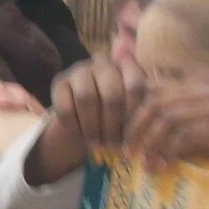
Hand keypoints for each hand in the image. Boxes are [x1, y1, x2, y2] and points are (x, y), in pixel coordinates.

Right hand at [24, 55, 144, 183]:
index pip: (135, 86)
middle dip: (113, 125)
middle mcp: (103, 62)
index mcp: (127, 66)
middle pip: (111, 94)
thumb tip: (148, 133)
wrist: (85, 117)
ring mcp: (80, 69)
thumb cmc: (115, 115)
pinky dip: (74, 125)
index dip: (135, 114)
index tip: (134, 137)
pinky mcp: (59, 81)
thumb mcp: (132, 112)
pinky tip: (79, 136)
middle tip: (114, 147)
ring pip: (87, 98)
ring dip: (93, 127)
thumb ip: (142, 113)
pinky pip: (66, 105)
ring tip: (97, 145)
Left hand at [125, 85, 208, 173]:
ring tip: (144, 163)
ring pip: (168, 118)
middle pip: (157, 102)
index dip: (134, 111)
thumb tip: (137, 138)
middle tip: (127, 151)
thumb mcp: (199, 129)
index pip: (155, 90)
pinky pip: (186, 135)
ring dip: (151, 143)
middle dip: (137, 127)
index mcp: (197, 88)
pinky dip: (169, 151)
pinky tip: (163, 165)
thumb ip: (174, 125)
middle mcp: (206, 92)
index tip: (124, 135)